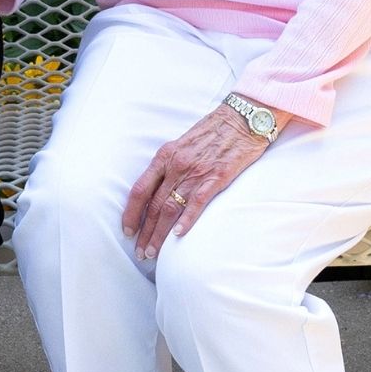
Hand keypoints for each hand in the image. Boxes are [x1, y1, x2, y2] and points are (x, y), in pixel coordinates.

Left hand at [123, 104, 269, 258]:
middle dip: (144, 232)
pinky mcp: (216, 177)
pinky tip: (178, 236)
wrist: (243, 118)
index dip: (131, 213)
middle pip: (153, 204)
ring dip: (160, 234)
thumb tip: (159, 190)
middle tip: (141, 253)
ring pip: (170, 208)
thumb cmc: (213, 131)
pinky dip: (186, 220)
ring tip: (154, 253)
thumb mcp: (184, 143)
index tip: (128, 231)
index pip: (140, 189)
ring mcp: (196, 171)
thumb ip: (171, 165)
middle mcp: (176, 165)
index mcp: (165, 156)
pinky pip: (197, 202)